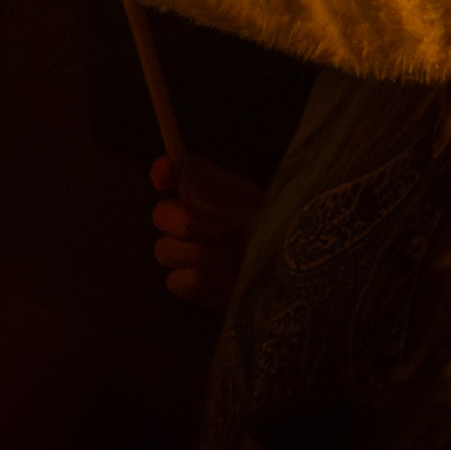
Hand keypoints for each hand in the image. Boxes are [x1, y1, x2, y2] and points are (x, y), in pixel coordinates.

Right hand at [151, 154, 262, 309]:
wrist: (290, 277)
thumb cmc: (275, 232)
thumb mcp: (248, 205)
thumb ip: (208, 189)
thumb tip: (171, 163)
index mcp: (206, 190)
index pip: (170, 171)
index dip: (164, 172)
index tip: (164, 180)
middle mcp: (190, 217)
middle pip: (160, 214)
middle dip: (188, 223)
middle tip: (222, 230)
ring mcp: (186, 252)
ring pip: (164, 250)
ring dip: (200, 254)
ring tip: (233, 256)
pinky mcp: (188, 285)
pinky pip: (177, 281)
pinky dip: (202, 280)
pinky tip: (225, 279)